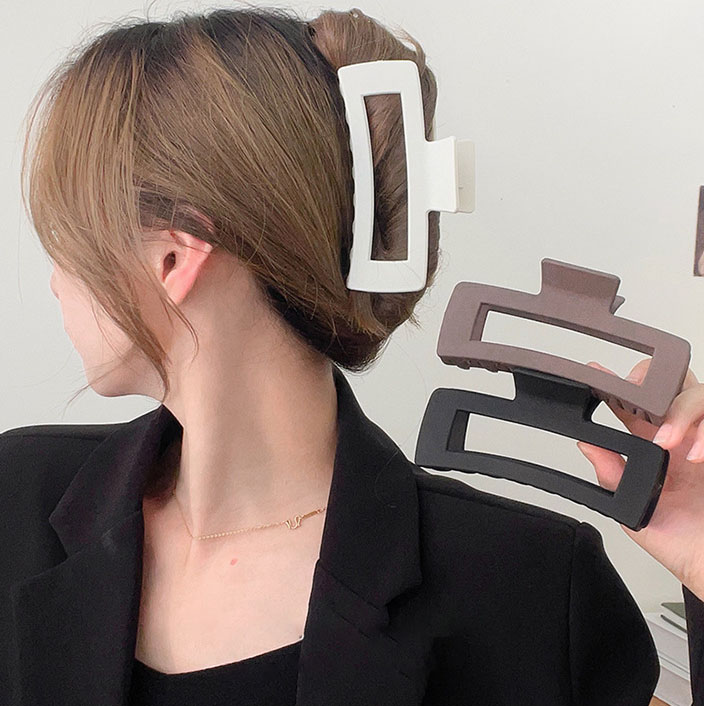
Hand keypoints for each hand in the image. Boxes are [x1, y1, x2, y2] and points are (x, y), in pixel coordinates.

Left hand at [577, 359, 703, 600]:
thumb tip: (585, 445)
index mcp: (656, 447)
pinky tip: (697, 456)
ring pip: (700, 398)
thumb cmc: (681, 543)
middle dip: (658, 382)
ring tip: (668, 441)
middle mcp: (684, 438)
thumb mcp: (637, 511)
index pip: (633, 405)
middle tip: (643, 401)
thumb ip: (613, 478)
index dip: (615, 386)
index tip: (595, 373)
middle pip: (675, 386)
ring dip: (683, 412)